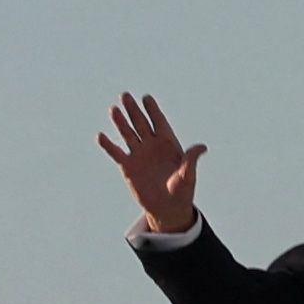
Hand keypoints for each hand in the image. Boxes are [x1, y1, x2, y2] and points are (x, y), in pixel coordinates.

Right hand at [98, 93, 205, 241]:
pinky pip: (116, 153)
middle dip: (134, 110)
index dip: (153, 110)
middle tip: (125, 95)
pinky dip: (109, 145)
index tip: (147, 97)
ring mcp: (139, 155)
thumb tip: (202, 147)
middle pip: (141, 123)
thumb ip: (191, 159)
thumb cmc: (182, 190)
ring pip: (128, 134)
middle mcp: (152, 145)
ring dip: (121, 122)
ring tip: (113, 109)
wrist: (167, 207)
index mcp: (168, 144)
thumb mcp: (188, 174)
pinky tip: (100, 136)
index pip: (159, 122)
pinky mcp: (128, 167)